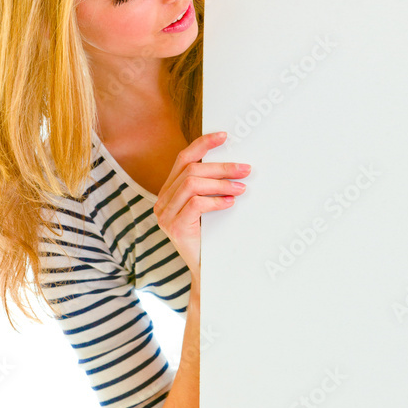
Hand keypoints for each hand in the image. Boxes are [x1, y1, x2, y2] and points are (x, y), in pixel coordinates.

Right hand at [152, 131, 249, 274]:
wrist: (207, 272)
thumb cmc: (211, 238)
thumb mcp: (209, 208)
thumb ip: (211, 188)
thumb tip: (236, 167)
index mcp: (169, 191)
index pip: (183, 159)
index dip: (202, 144)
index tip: (224, 136)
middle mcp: (163, 200)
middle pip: (190, 170)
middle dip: (221, 167)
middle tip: (245, 169)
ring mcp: (165, 214)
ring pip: (192, 183)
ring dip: (221, 183)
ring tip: (241, 187)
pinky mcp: (174, 227)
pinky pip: (195, 203)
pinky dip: (215, 200)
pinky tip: (230, 203)